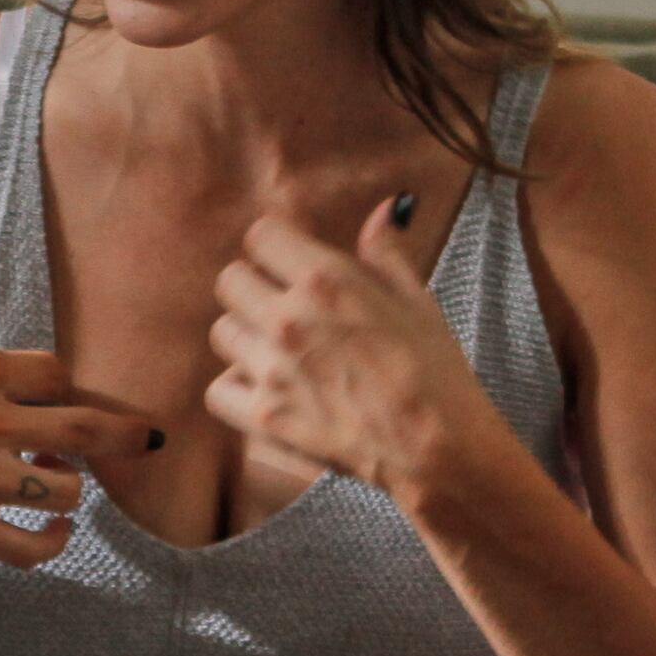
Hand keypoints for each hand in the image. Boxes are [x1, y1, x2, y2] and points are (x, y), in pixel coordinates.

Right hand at [0, 342, 157, 565]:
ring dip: (71, 487)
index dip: (62, 386)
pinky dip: (55, 540)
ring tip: (60, 486)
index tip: (62, 396)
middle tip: (150, 439)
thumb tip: (2, 385)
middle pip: (89, 429)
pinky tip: (55, 531)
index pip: (56, 371)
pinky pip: (36, 544)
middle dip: (129, 434)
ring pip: (69, 489)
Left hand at [206, 198, 499, 507]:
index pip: (260, 236)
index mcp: (327, 280)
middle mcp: (289, 318)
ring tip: (279, 351)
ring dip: (246, 336)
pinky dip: (236, 387)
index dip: (276, 248)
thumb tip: (385, 209)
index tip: (289, 263)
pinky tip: (265, 388)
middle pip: (231, 281)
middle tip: (282, 307)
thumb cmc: (435, 371)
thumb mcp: (418, 300)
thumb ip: (386, 253)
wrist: (437, 446)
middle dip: (254, 287)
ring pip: (223, 332)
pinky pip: (218, 389)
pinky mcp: (264, 416)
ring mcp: (272, 369)